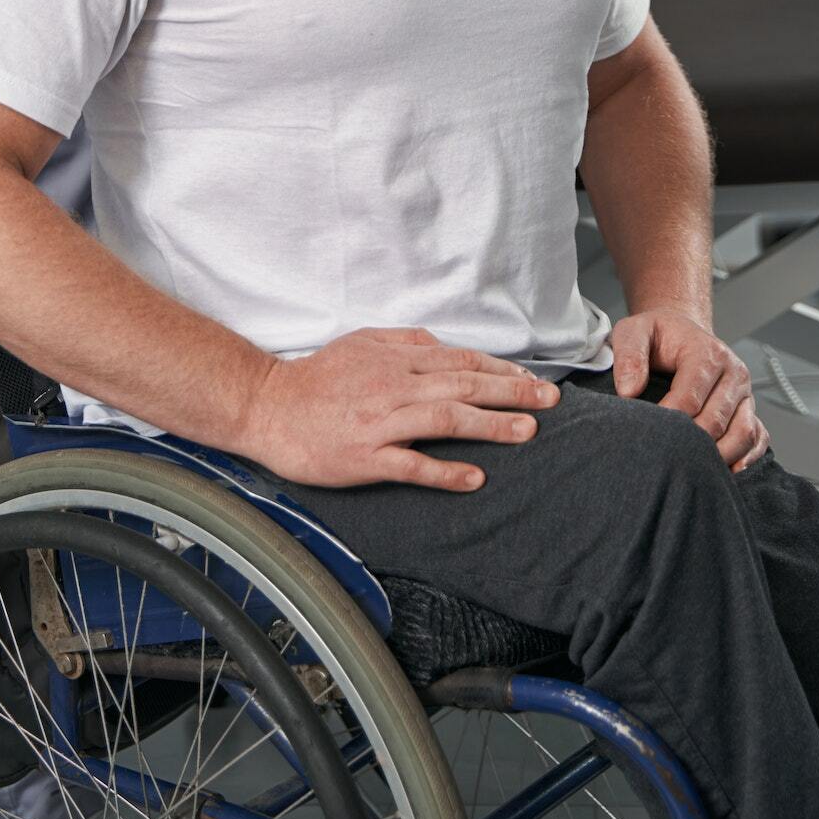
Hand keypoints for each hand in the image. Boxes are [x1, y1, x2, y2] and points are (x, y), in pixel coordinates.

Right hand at [240, 326, 559, 490]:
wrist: (267, 406)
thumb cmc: (315, 379)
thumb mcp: (361, 343)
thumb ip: (404, 341)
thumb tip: (441, 343)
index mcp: (396, 359)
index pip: (461, 361)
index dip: (502, 370)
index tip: (534, 380)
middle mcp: (394, 386)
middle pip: (464, 386)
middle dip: (513, 392)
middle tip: (551, 401)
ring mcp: (380, 421)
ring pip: (445, 419)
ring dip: (490, 426)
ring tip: (527, 433)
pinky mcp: (364, 456)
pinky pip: (410, 464)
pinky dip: (444, 471)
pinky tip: (474, 477)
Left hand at [610, 310, 769, 471]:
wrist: (681, 330)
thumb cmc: (658, 335)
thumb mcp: (633, 332)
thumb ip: (628, 355)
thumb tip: (628, 391)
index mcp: (706, 351)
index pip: (690, 398)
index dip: (668, 421)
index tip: (647, 434)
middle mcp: (733, 371)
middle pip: (715, 421)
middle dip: (690, 443)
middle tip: (664, 458)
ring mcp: (745, 392)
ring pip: (742, 433)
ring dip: (719, 456)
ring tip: (690, 469)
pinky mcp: (749, 408)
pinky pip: (757, 437)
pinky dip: (746, 458)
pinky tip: (726, 471)